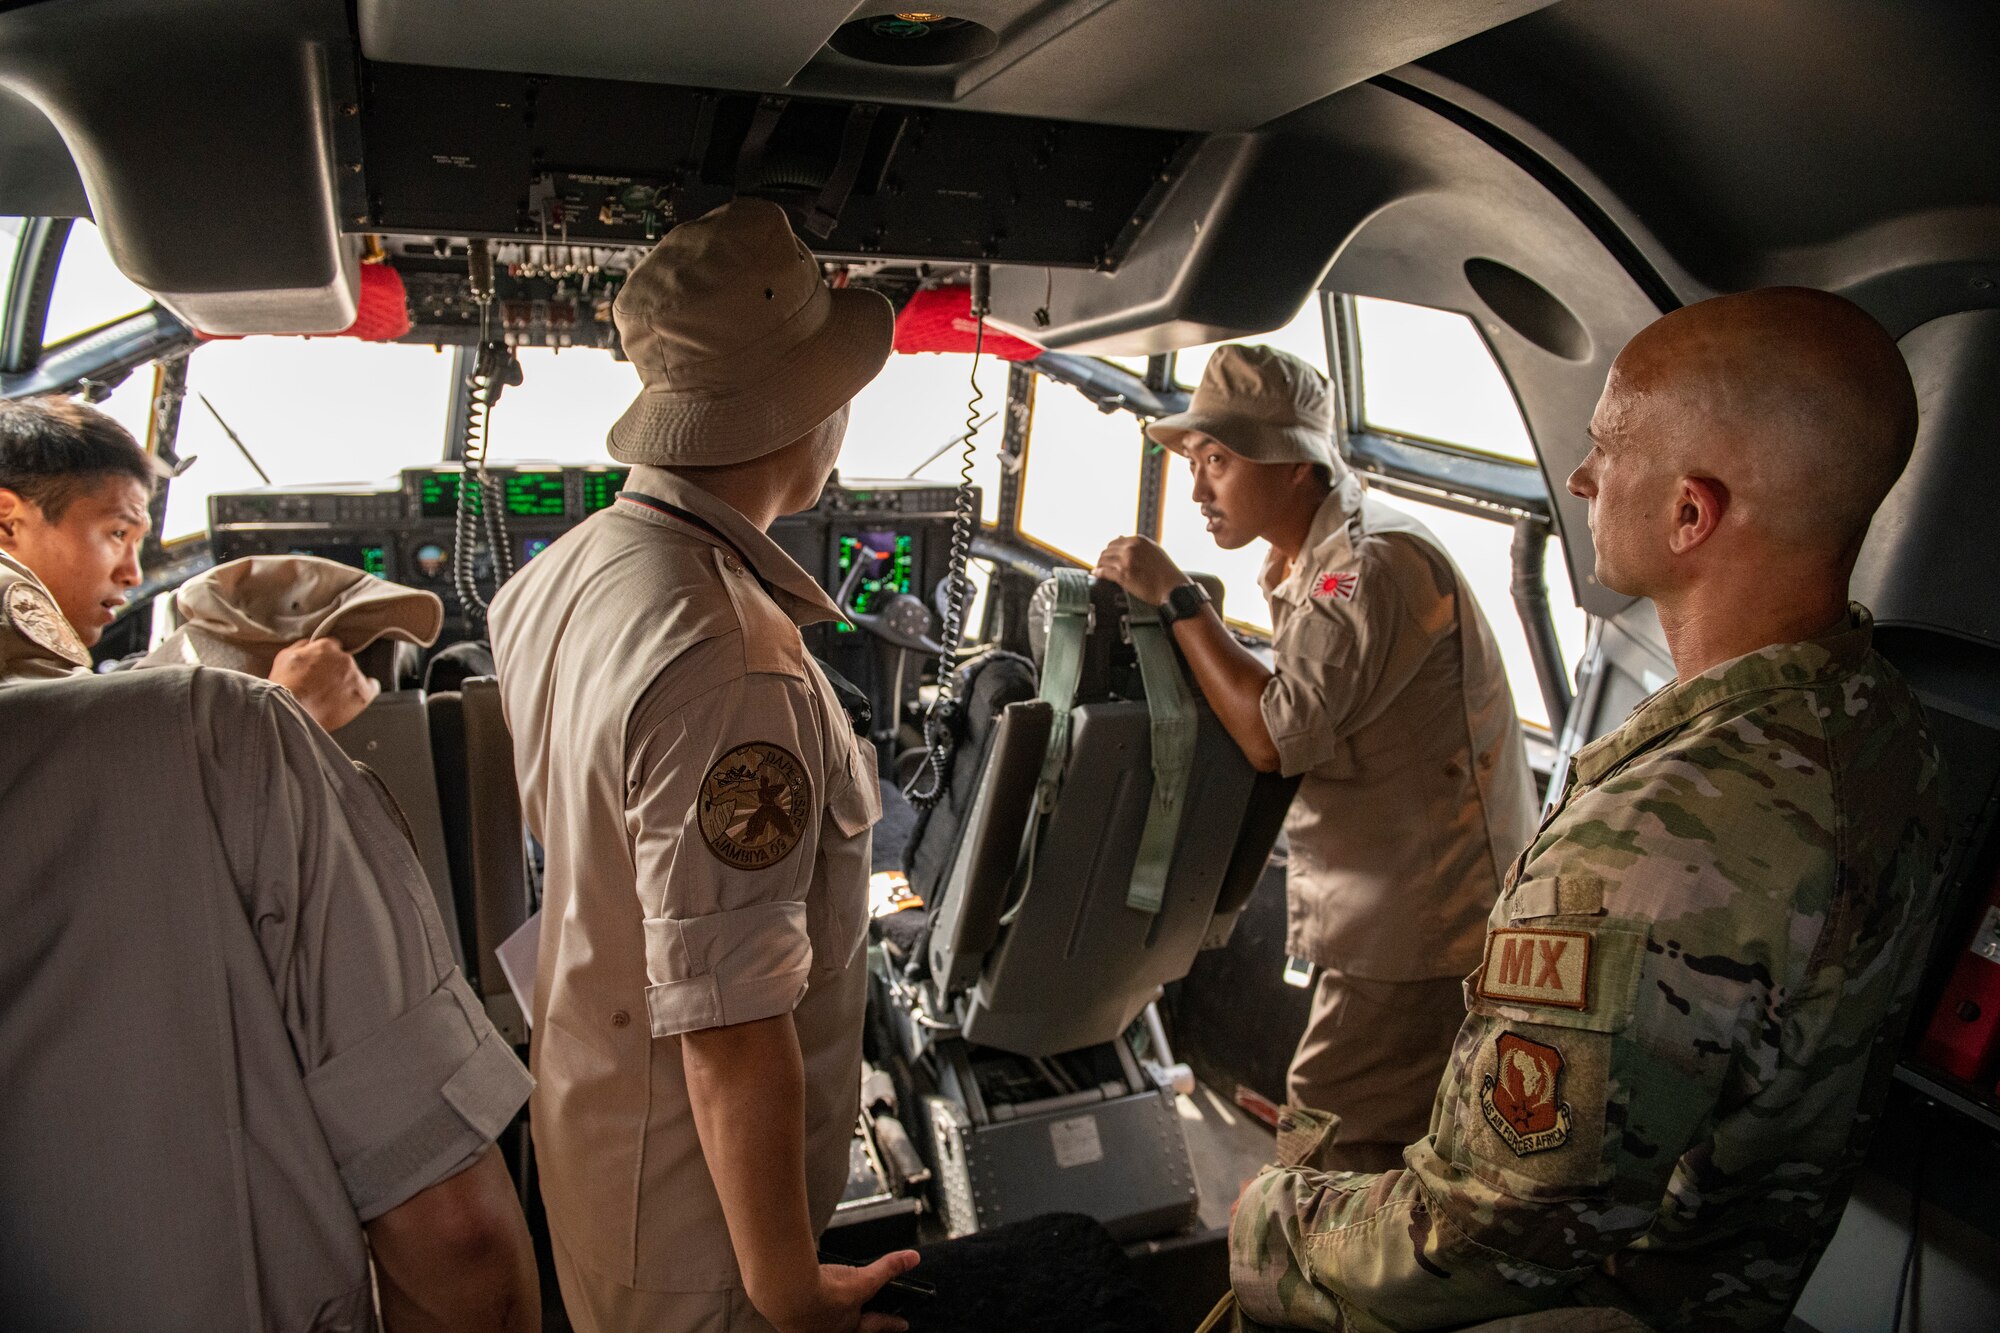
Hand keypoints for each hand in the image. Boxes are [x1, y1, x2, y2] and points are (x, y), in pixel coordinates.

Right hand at [270, 637, 379, 731]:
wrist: (291, 710)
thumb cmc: (284, 686)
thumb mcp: (285, 657)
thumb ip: (301, 647)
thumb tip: (310, 644)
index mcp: (326, 647)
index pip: (332, 647)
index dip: (326, 658)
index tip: (323, 667)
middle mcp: (344, 658)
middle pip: (344, 662)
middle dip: (336, 671)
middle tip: (324, 685)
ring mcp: (355, 676)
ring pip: (356, 675)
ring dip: (347, 683)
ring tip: (333, 696)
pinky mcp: (362, 694)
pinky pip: (372, 688)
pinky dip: (366, 691)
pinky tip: (356, 697)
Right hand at [761, 1252, 922, 1332]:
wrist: (787, 1293)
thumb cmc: (822, 1295)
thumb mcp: (863, 1280)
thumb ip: (887, 1268)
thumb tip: (911, 1259)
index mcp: (849, 1327)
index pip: (877, 1324)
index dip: (891, 1322)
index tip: (903, 1324)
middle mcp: (828, 1332)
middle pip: (849, 1330)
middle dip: (861, 1324)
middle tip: (867, 1321)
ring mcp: (807, 1328)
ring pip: (823, 1326)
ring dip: (829, 1318)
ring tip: (831, 1309)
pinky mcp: (787, 1320)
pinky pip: (799, 1319)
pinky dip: (803, 1312)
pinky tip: (802, 1301)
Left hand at [1093, 535, 1189, 606]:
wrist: (1173, 589)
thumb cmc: (1166, 573)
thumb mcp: (1154, 551)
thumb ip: (1137, 545)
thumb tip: (1120, 538)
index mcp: (1138, 541)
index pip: (1115, 543)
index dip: (1110, 551)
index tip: (1109, 558)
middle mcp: (1131, 548)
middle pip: (1107, 551)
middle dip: (1104, 559)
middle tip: (1103, 565)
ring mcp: (1126, 561)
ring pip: (1103, 561)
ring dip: (1100, 566)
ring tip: (1099, 570)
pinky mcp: (1123, 575)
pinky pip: (1104, 572)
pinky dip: (1098, 573)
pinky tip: (1097, 574)